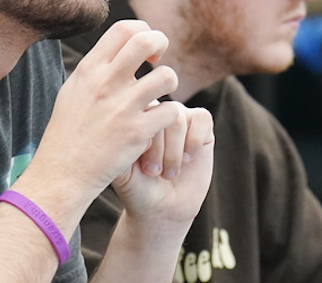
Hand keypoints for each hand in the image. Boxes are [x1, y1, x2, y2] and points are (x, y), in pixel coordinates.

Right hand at [27, 20, 182, 200]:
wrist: (62, 174)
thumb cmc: (67, 134)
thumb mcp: (72, 91)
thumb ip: (95, 70)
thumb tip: (116, 50)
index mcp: (89, 70)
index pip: (123, 28)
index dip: (143, 31)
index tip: (146, 52)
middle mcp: (105, 83)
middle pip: (146, 40)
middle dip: (161, 43)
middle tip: (159, 61)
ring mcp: (122, 107)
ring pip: (167, 76)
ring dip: (169, 84)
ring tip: (160, 96)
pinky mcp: (137, 133)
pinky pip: (170, 111)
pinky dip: (169, 116)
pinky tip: (158, 124)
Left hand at [111, 105, 214, 225]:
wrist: (162, 208)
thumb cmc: (138, 187)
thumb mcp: (121, 170)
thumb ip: (118, 147)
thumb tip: (125, 125)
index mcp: (133, 117)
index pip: (138, 113)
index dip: (144, 141)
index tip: (143, 169)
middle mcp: (156, 112)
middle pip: (159, 115)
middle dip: (159, 149)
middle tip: (154, 173)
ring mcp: (180, 117)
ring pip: (178, 118)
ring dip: (174, 151)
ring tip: (169, 173)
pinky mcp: (202, 126)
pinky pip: (202, 118)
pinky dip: (194, 141)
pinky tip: (187, 159)